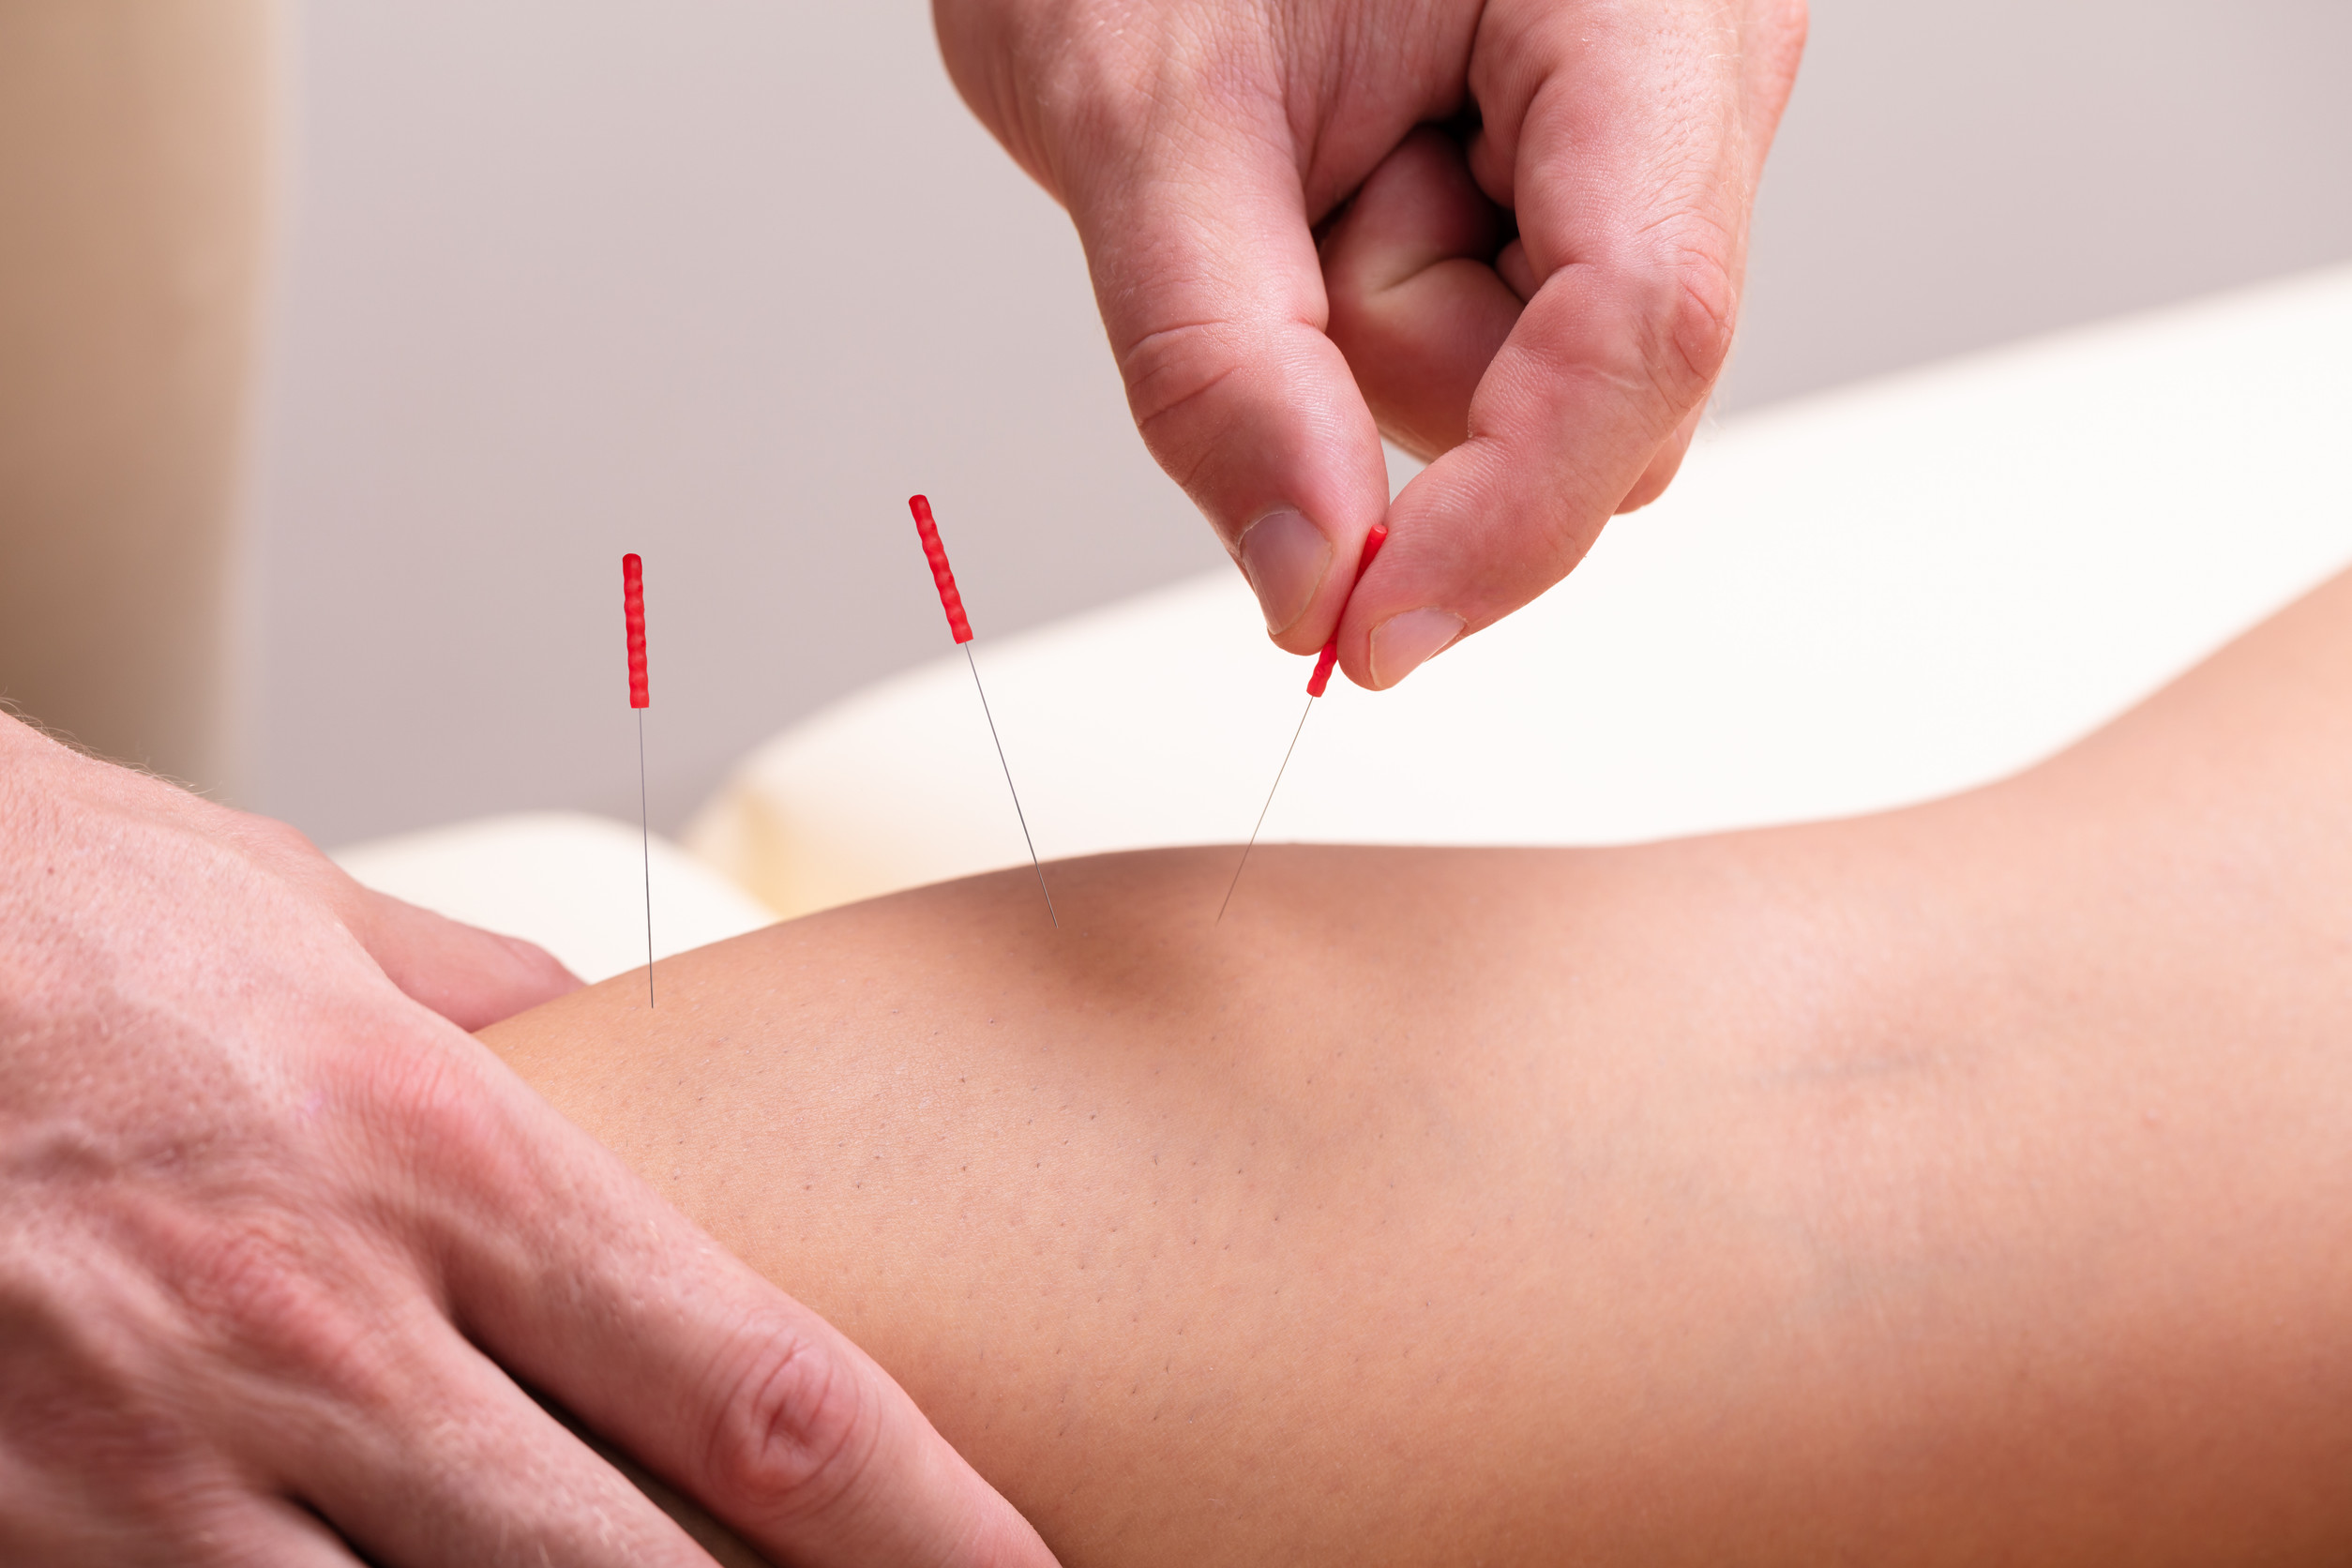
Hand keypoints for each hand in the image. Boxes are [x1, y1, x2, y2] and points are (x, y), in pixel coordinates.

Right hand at [0, 718, 1051, 1565]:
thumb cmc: (41, 911)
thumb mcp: (306, 916)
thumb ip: (484, 1001)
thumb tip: (615, 1040)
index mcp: (444, 1162)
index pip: (756, 1383)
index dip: (921, 1512)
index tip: (1020, 1567)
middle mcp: (329, 1336)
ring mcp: (167, 1469)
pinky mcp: (33, 1545)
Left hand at [935, 0, 1803, 684]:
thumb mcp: (1141, 108)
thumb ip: (1218, 360)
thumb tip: (1309, 579)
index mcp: (1644, 5)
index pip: (1642, 322)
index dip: (1510, 512)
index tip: (1365, 630)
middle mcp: (1689, 73)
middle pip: (1599, 391)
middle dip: (1402, 357)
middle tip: (1288, 196)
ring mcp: (1646, 135)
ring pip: (1536, 392)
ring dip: (1376, 324)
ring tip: (1310, 152)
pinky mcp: (1585, 184)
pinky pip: (1502, 346)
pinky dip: (1387, 305)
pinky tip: (1348, 176)